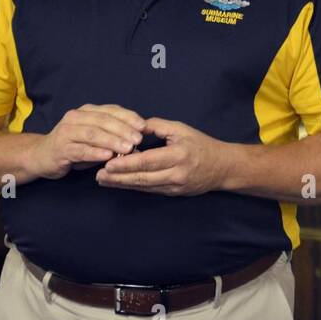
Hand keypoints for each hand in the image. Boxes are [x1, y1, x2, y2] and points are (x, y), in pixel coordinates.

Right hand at [26, 104, 144, 180]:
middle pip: (103, 121)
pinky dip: (95, 152)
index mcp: (86, 111)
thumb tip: (136, 143)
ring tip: (127, 148)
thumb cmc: (73, 146)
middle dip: (123, 129)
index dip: (128, 117)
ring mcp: (66, 132)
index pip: (111, 110)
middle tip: (138, 139)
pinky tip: (107, 156)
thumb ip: (112, 136)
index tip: (143, 126)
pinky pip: (80, 150)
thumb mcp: (95, 138)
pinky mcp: (60, 149)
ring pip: (92, 134)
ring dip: (112, 140)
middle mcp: (75, 118)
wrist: (41, 156)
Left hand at [96, 117, 235, 196]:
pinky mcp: (172, 193)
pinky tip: (120, 182)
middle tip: (98, 174)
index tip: (108, 162)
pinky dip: (133, 186)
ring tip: (103, 180)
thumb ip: (157, 126)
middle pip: (142, 178)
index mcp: (178, 155)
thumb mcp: (181, 129)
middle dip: (118, 177)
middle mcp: (176, 174)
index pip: (148, 161)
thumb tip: (135, 126)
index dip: (127, 164)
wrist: (222, 167)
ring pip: (144, 186)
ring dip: (122, 184)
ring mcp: (174, 186)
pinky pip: (149, 190)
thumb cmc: (201, 144)